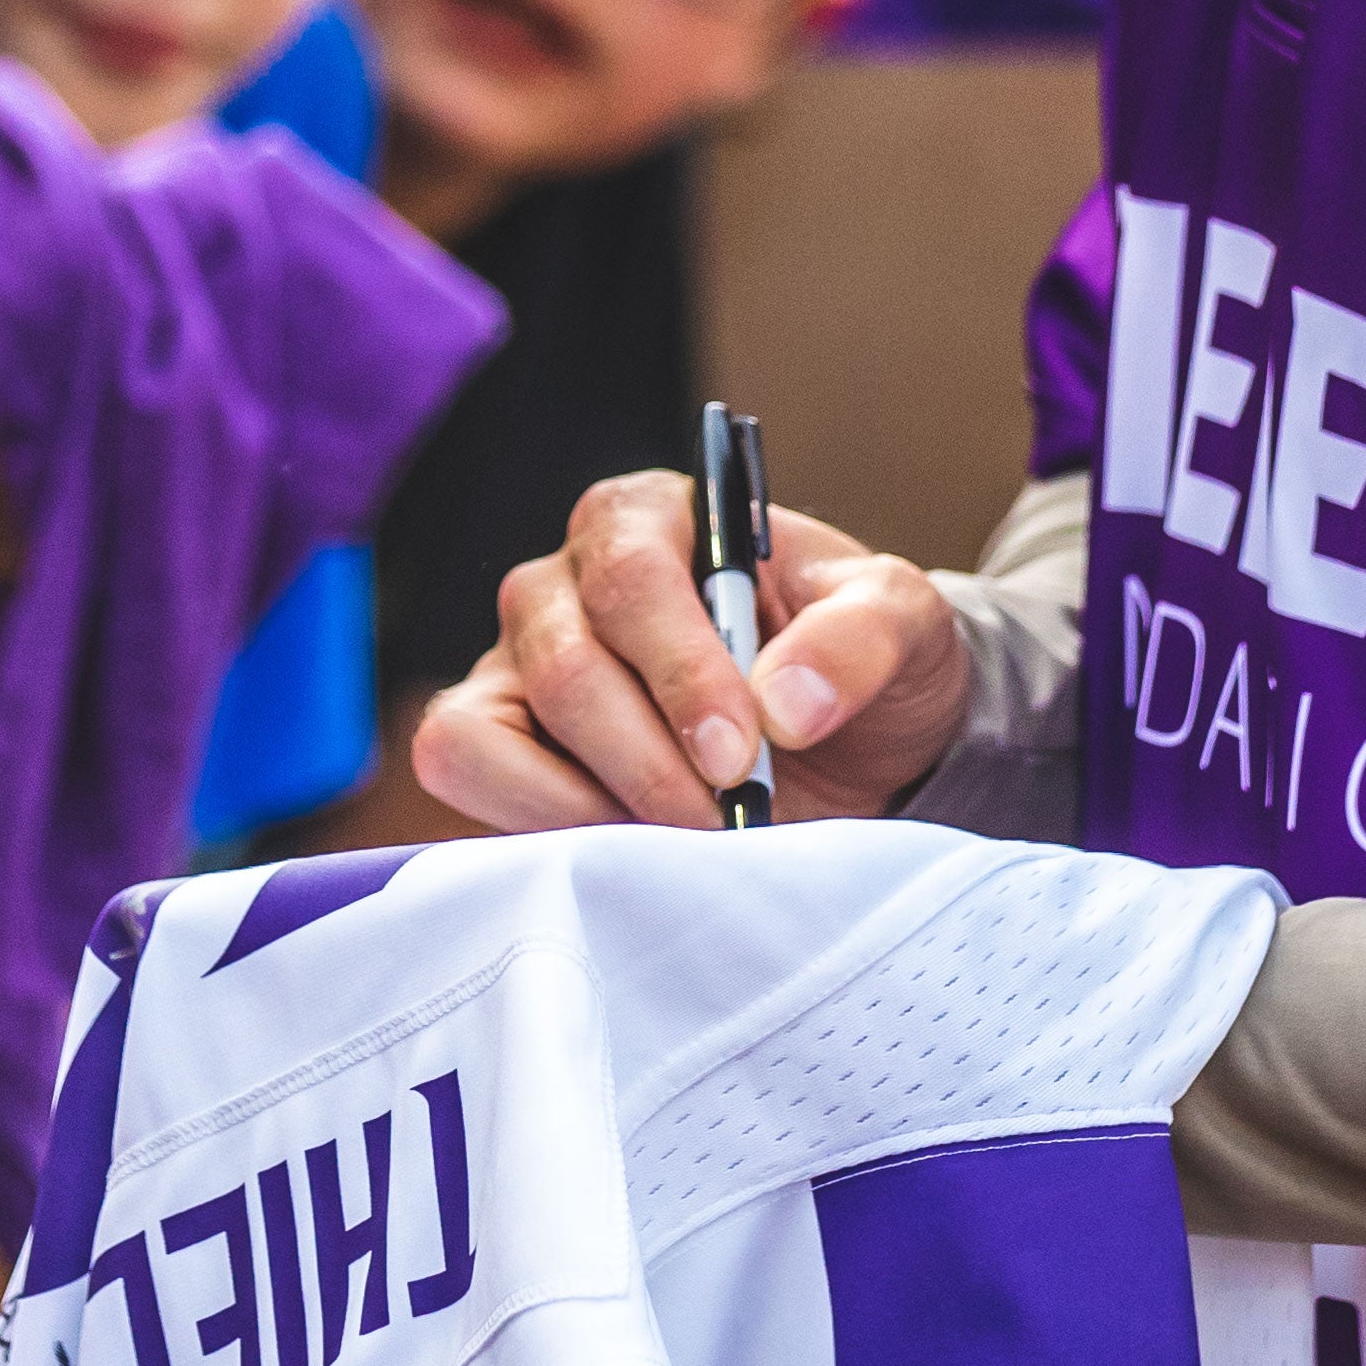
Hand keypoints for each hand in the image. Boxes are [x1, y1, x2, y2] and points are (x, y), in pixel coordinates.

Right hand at [415, 473, 968, 834]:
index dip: (681, 675)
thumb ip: (860, 638)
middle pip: (564, 665)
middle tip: (726, 819)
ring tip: (679, 839)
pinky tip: (620, 845)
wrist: (848, 745)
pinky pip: (462, 768)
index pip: (631, 580)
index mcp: (651, 519)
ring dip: (585, 803)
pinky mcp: (491, 738)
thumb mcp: (903, 626)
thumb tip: (784, 703)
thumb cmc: (857, 666)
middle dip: (649, 760)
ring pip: (492, 726)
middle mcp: (566, 580)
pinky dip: (529, 820)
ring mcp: (516, 661)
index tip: (740, 754)